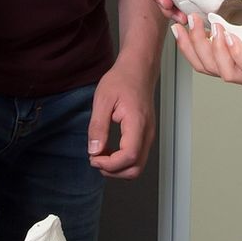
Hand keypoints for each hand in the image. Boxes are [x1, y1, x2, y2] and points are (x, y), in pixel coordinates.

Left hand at [87, 62, 155, 177]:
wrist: (138, 69)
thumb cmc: (121, 80)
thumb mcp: (102, 100)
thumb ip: (98, 127)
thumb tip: (93, 151)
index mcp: (137, 124)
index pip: (129, 157)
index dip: (109, 164)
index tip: (93, 157)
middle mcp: (147, 133)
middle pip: (135, 169)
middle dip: (113, 171)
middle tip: (95, 159)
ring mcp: (149, 136)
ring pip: (137, 167)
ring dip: (117, 168)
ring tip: (100, 155)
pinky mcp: (146, 136)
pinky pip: (137, 158)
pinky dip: (122, 162)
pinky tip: (108, 151)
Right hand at [171, 16, 241, 91]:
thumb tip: (220, 10)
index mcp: (238, 68)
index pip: (204, 65)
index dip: (187, 48)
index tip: (177, 27)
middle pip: (208, 69)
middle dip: (194, 46)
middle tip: (190, 21)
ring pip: (225, 72)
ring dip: (213, 48)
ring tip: (211, 26)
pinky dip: (236, 53)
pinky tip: (230, 37)